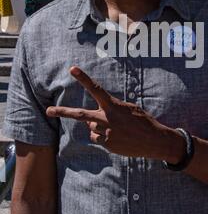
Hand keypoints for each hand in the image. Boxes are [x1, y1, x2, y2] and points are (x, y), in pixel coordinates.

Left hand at [46, 67, 184, 161]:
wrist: (153, 141)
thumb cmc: (142, 121)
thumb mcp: (128, 109)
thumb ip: (108, 111)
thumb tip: (89, 122)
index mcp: (113, 106)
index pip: (95, 89)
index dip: (83, 78)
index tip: (72, 69)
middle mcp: (106, 119)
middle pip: (79, 114)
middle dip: (62, 112)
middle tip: (48, 110)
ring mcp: (105, 133)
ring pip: (91, 128)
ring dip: (98, 127)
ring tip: (116, 128)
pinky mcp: (107, 145)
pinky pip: (97, 139)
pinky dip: (103, 138)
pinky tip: (117, 137)